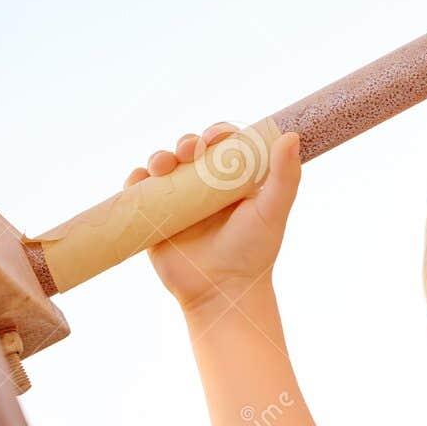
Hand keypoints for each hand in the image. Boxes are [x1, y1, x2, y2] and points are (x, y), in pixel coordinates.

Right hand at [123, 123, 301, 315]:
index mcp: (235, 183)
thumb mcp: (273, 211)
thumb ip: (285, 176)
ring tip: (162, 165)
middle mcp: (206, 189)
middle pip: (191, 152)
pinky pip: (140, 192)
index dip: (218, 134)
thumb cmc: (252, 253)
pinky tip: (141, 178)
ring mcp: (179, 203)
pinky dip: (135, 179)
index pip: (225, 147)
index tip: (216, 136)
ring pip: (164, 167)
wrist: (221, 291)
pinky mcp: (156, 218)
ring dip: (159, 157)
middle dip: (187, 143)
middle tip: (190, 151)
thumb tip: (290, 136)